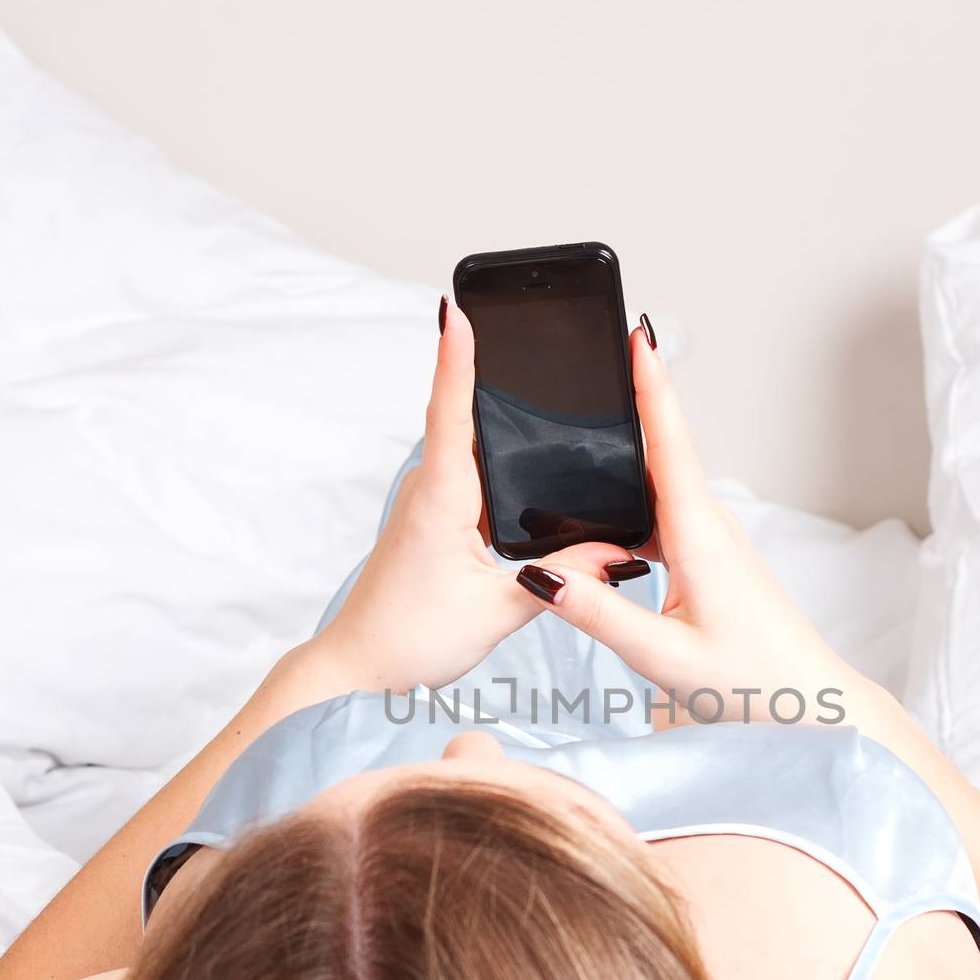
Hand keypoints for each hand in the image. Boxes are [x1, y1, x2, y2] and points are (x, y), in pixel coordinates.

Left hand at [314, 298, 636, 693]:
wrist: (361, 669)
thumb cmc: (411, 640)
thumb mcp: (502, 610)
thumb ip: (565, 576)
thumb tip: (619, 553)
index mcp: (442, 500)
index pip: (450, 413)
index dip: (457, 359)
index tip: (459, 311)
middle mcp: (430, 491)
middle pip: (466, 416)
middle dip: (495, 373)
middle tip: (523, 326)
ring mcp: (429, 504)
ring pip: (471, 448)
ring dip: (499, 419)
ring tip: (538, 379)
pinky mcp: (434, 522)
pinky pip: (470, 476)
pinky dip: (498, 460)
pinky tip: (528, 461)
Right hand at [523, 326, 856, 722]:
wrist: (808, 701)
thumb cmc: (750, 683)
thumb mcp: (663, 657)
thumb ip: (600, 615)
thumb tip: (545, 573)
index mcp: (698, 539)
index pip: (671, 445)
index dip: (652, 387)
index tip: (637, 334)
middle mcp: (709, 528)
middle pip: (662, 450)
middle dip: (629, 399)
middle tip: (591, 353)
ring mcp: (712, 541)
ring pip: (661, 482)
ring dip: (630, 448)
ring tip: (586, 412)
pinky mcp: (710, 558)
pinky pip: (664, 510)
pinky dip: (634, 494)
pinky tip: (607, 501)